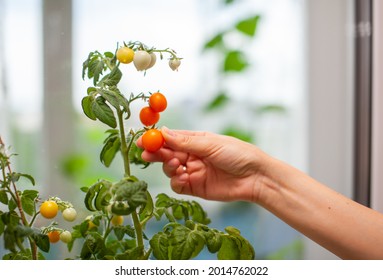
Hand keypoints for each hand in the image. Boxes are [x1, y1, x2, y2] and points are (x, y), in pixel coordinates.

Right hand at [136, 127, 266, 201]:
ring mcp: (193, 172)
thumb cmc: (238, 154)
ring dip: (168, 167)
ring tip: (177, 165)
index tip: (143, 140)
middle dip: (156, 154)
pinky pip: (178, 186)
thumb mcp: (210, 144)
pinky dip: (176, 182)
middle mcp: (191, 156)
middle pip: (166, 154)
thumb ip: (185, 142)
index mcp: (195, 141)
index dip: (156, 139)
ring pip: (170, 170)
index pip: (171, 139)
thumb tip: (163, 132)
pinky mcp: (195, 188)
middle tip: (147, 154)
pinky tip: (184, 177)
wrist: (255, 177)